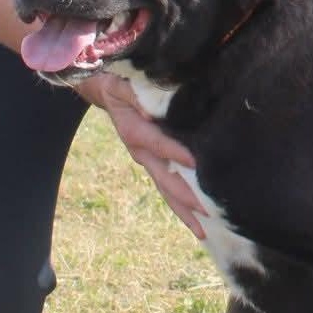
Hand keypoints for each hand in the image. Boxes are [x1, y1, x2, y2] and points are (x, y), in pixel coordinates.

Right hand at [80, 72, 206, 238]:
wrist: (106, 91)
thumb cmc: (122, 81)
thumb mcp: (127, 83)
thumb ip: (139, 94)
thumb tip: (154, 107)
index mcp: (135, 131)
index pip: (158, 144)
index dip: (175, 153)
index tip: (195, 164)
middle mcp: (140, 151)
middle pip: (164, 179)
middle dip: (185, 197)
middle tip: (207, 213)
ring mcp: (146, 160)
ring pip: (165, 190)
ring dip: (184, 210)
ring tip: (204, 230)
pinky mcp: (152, 163)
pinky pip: (166, 186)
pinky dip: (180, 203)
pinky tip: (197, 217)